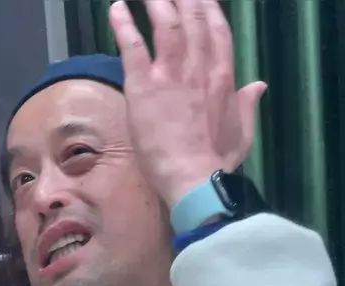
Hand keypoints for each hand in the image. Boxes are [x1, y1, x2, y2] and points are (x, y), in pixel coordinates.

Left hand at [109, 0, 266, 207]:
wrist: (193, 177)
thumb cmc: (216, 162)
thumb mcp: (241, 133)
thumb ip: (247, 105)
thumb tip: (259, 85)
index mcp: (223, 77)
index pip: (217, 31)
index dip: (208, 10)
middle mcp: (199, 67)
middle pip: (192, 19)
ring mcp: (171, 74)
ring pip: (166, 24)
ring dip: (156, 2)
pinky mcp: (144, 85)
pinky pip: (133, 46)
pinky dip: (124, 25)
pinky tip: (116, 8)